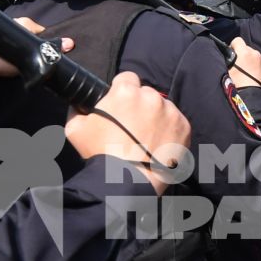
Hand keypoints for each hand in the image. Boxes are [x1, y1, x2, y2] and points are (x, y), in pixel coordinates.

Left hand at [0, 18, 71, 79]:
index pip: (45, 32)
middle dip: (40, 46)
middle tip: (40, 59)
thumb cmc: (5, 60)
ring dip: (30, 50)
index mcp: (26, 23)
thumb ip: (52, 50)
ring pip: (28, 41)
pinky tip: (20, 60)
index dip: (50, 44)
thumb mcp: (33, 56)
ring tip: (30, 61)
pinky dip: (21, 51)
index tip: (50, 55)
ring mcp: (10, 30)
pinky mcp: (3, 40)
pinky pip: (19, 45)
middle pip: (37, 36)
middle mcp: (18, 22)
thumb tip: (70, 44)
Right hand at [65, 71, 190, 192]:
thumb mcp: (76, 129)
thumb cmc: (100, 154)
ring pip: (162, 108)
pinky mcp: (184, 127)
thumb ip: (77, 110)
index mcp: (126, 91)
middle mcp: (151, 96)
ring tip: (146, 139)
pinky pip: (177, 123)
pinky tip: (159, 145)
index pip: (127, 78)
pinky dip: (169, 131)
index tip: (119, 106)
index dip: (121, 91)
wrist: (127, 181)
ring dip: (155, 117)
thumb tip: (78, 103)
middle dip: (139, 106)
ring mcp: (171, 112)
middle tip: (131, 127)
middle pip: (146, 94)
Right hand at [228, 37, 260, 90]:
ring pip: (255, 56)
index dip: (233, 47)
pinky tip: (254, 76)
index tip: (232, 55)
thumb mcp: (227, 71)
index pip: (237, 40)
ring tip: (247, 73)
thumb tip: (228, 56)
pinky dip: (258, 66)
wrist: (253, 98)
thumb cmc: (237, 86)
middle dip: (243, 55)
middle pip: (247, 48)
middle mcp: (255, 54)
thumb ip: (229, 60)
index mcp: (244, 53)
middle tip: (239, 67)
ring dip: (251, 61)